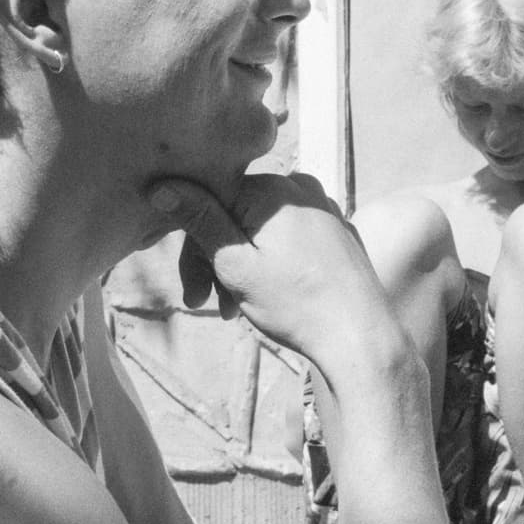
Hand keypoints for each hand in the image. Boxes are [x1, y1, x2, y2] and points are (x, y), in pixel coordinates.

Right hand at [148, 172, 396, 366]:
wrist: (361, 338)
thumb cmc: (297, 304)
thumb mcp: (236, 265)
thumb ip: (200, 220)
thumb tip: (162, 185)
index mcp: (270, 188)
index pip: (209, 201)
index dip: (192, 247)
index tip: (191, 289)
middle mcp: (298, 187)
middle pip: (235, 215)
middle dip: (215, 260)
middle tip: (206, 304)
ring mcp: (321, 207)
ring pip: (261, 229)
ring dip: (240, 266)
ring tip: (235, 308)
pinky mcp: (335, 230)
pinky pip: (289, 236)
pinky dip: (270, 262)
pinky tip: (265, 296)